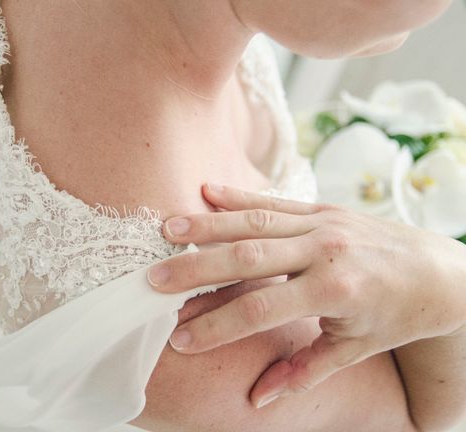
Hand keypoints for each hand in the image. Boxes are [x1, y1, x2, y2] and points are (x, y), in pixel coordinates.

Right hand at [146, 183, 465, 407]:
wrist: (442, 272)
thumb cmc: (398, 315)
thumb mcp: (356, 348)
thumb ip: (304, 371)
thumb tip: (258, 398)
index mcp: (335, 289)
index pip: (261, 307)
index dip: (217, 325)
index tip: (180, 338)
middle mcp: (324, 249)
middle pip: (246, 256)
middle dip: (196, 269)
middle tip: (153, 280)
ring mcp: (322, 222)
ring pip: (254, 222)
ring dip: (207, 225)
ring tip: (166, 232)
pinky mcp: (321, 208)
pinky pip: (273, 201)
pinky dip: (237, 197)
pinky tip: (204, 192)